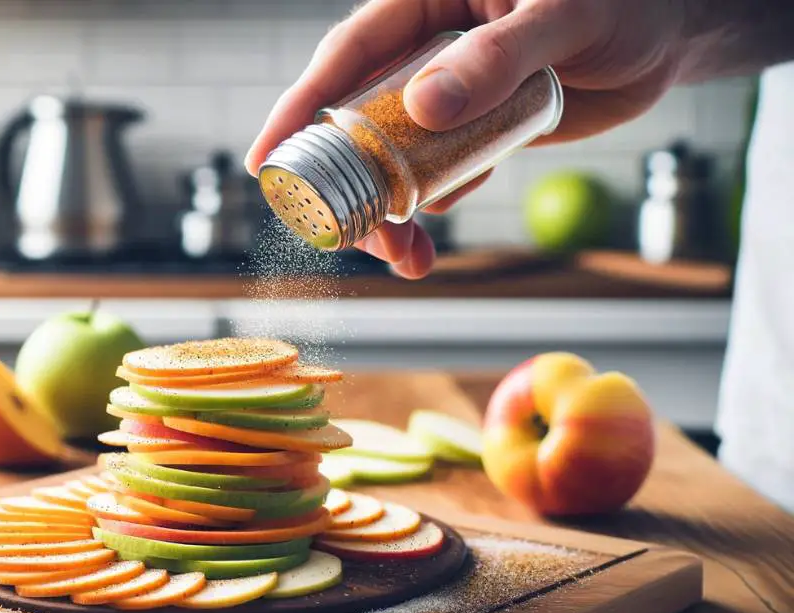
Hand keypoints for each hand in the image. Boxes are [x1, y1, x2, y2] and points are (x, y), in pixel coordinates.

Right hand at [245, 0, 689, 277]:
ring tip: (407, 260)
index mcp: (427, 2)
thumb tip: (422, 109)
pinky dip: (426, 211)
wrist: (673, 33)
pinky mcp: (472, 127)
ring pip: (391, 158)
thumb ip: (496, 57)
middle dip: (348, 188)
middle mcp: (425, 49)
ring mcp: (447, 93)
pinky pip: (434, 173)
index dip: (299, 110)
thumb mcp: (562, 17)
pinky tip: (431, 243)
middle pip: (357, 121)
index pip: (347, 55)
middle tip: (355, 243)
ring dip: (387, 214)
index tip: (266, 164)